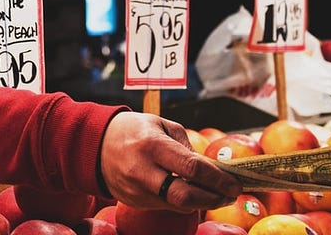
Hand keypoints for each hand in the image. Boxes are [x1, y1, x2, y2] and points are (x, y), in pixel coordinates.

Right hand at [99, 112, 240, 210]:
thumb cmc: (133, 130)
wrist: (95, 146)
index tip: (235, 184)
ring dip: (201, 202)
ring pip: (177, 206)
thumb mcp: (160, 124)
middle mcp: (143, 171)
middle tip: (230, 195)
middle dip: (213, 198)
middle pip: (185, 197)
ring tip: (216, 194)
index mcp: (152, 145)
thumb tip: (209, 169)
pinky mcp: (134, 202)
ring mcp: (137, 191)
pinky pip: (165, 206)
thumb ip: (186, 145)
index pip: (192, 168)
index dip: (218, 179)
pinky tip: (193, 194)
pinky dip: (183, 202)